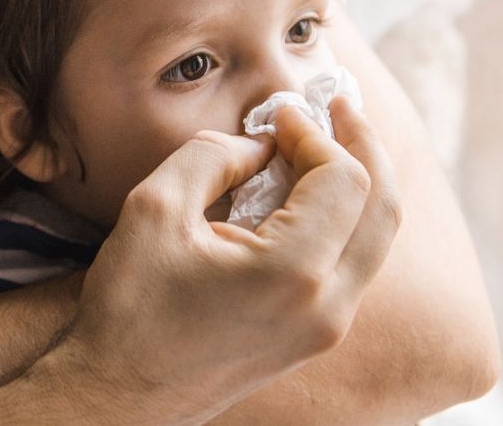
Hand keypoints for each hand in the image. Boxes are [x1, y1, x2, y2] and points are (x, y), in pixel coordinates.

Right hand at [59, 97, 400, 420]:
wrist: (118, 396)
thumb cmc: (130, 308)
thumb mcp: (154, 209)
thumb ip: (211, 157)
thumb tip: (258, 147)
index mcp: (293, 272)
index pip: (344, 179)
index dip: (316, 133)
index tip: (278, 116)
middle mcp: (327, 306)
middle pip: (383, 209)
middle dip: (365, 148)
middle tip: (340, 107)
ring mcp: (325, 329)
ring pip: (376, 241)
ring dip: (360, 184)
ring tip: (327, 144)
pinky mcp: (312, 339)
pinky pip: (353, 267)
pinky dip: (345, 220)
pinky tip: (309, 195)